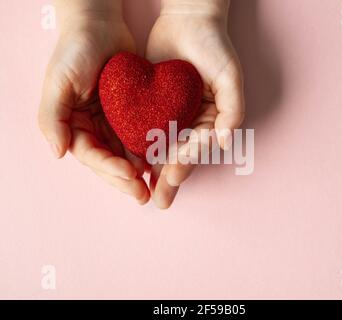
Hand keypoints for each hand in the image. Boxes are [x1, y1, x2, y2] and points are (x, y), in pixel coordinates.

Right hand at [38, 1, 149, 203]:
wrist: (100, 25)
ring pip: (126, 154)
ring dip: (139, 172)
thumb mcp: (58, 82)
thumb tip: (57, 153)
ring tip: (155, 186)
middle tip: (144, 195)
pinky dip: (149, 150)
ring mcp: (112, 122)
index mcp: (73, 125)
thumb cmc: (75, 50)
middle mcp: (92, 128)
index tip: (131, 175)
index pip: (91, 155)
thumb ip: (52, 118)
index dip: (109, 169)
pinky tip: (161, 161)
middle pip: (109, 161)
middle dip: (126, 180)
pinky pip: (139, 136)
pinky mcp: (130, 114)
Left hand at [146, 0, 244, 207]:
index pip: (199, 147)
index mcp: (211, 120)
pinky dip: (138, 148)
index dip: (186, 163)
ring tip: (142, 192)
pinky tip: (129, 163)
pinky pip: (145, 130)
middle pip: (180, 155)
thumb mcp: (230, 76)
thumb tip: (225, 141)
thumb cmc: (214, 47)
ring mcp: (172, 116)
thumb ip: (232, 110)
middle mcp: (192, 123)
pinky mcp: (152, 107)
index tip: (172, 176)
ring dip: (152, 172)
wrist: (187, 21)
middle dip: (170, 179)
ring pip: (161, 148)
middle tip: (159, 201)